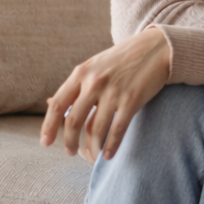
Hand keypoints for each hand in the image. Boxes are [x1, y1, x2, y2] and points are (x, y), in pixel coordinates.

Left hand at [39, 27, 171, 162]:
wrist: (157, 47)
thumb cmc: (123, 59)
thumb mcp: (94, 65)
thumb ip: (75, 85)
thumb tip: (50, 103)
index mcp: (81, 73)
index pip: (57, 105)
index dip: (48, 127)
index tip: (46, 143)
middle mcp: (94, 83)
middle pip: (74, 121)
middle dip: (70, 142)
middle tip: (70, 152)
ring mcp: (113, 92)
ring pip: (95, 129)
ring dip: (92, 148)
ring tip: (92, 156)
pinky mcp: (132, 100)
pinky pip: (117, 129)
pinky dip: (111, 146)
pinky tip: (108, 154)